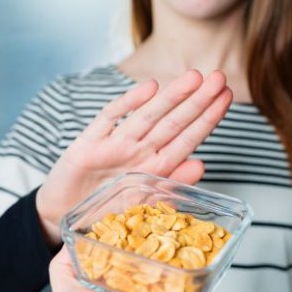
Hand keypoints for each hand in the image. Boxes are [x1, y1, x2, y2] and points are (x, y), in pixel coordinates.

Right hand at [37, 70, 231, 244]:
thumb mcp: (140, 203)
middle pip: (172, 123)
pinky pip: (110, 120)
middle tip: (219, 78)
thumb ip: (169, 186)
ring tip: (194, 78)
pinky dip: (128, 104)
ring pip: (148, 117)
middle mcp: (138, 151)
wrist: (65, 214)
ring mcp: (115, 145)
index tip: (226, 97)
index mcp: (154, 166)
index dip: (207, 118)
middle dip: (197, 101)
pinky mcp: (89, 143)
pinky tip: (149, 88)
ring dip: (171, 98)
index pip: (187, 138)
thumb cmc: (104, 208)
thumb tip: (201, 165)